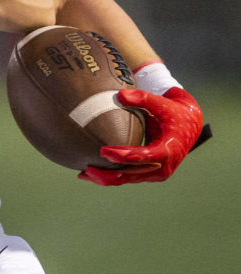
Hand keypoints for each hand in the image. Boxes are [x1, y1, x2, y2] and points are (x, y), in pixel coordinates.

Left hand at [79, 87, 205, 185]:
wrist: (189, 126)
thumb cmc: (174, 112)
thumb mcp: (163, 103)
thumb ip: (143, 98)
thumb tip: (120, 94)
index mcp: (168, 150)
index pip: (143, 157)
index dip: (123, 155)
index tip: (103, 151)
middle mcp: (163, 167)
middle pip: (132, 174)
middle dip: (109, 173)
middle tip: (87, 168)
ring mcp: (156, 173)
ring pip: (128, 179)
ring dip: (106, 178)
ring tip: (83, 173)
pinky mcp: (149, 174)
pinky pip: (128, 177)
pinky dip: (111, 177)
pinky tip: (91, 174)